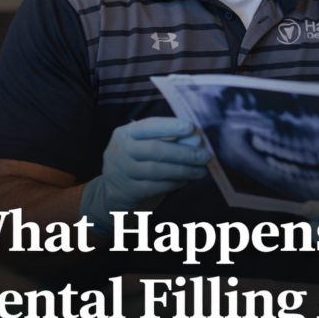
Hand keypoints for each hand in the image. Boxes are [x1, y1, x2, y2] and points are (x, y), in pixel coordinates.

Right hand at [80, 117, 210, 236]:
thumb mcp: (148, 145)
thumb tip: (197, 140)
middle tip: (205, 156)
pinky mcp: (126, 191)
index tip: (192, 128)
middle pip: (154, 149)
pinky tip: (185, 181)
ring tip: (201, 171)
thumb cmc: (139, 161)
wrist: (113, 191)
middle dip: (184, 153)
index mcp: (126, 132)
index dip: (170, 126)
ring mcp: (121, 171)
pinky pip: (154, 187)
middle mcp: (120, 149)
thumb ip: (170, 140)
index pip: (148, 126)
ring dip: (183, 170)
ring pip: (156, 170)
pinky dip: (173, 183)